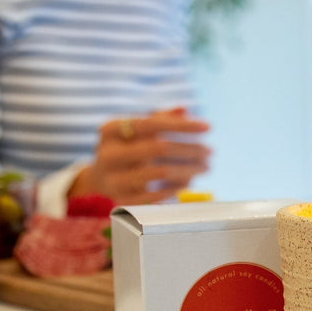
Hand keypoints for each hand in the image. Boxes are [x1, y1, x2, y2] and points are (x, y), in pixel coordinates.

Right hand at [70, 107, 210, 205]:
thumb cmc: (128, 148)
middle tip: (209, 151)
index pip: (152, 124)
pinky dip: (177, 188)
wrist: (102, 179)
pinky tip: (188, 181)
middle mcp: (108, 154)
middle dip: (190, 149)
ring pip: (161, 172)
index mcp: (112, 130)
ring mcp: (113, 179)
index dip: (182, 125)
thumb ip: (161, 117)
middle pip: (159, 148)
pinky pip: (158, 195)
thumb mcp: (138, 130)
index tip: (208, 127)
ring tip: (205, 166)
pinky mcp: (122, 200)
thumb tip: (184, 109)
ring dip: (189, 169)